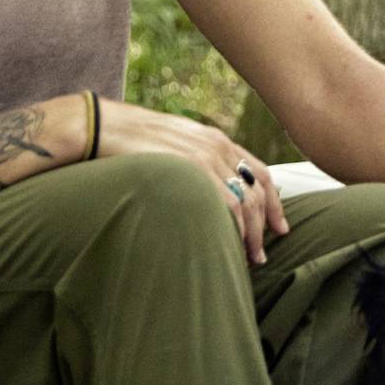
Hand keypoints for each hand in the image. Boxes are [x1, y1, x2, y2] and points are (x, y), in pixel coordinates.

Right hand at [93, 98, 287, 262]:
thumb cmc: (131, 139)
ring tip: (251, 258)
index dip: (274, 201)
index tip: (280, 227)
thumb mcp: (173, 143)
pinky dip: (235, 227)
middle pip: (257, 190)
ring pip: (245, 201)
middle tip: (262, 254)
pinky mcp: (193, 169)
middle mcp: (217, 146)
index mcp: (215, 139)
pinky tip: (232, 246)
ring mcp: (206, 157)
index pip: (259, 172)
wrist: (104, 126)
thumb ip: (194, 160)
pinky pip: (226, 203)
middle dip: (265, 225)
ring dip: (252, 234)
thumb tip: (204, 188)